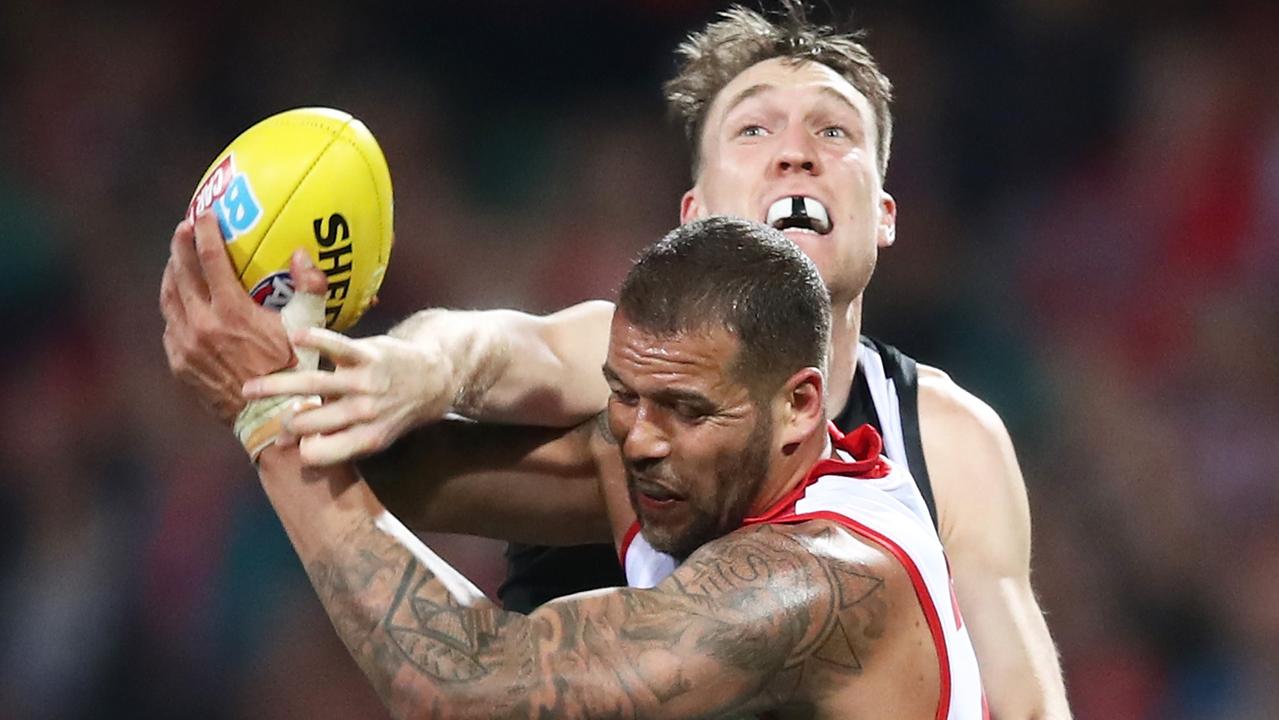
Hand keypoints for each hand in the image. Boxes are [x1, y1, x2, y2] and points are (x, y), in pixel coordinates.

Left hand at [159, 212, 325, 425]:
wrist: (269, 416)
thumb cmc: (294, 370)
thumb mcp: (306, 328)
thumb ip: (309, 289)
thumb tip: (303, 254)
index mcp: (231, 312)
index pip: (209, 260)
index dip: (205, 233)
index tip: (204, 214)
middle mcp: (202, 326)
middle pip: (180, 274)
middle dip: (180, 247)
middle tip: (184, 228)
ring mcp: (186, 346)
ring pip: (169, 300)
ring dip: (171, 276)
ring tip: (177, 262)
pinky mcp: (180, 364)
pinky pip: (171, 328)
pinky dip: (175, 310)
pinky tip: (182, 304)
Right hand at [243, 329, 458, 465]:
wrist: (435, 379)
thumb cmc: (396, 411)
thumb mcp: (375, 435)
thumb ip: (336, 439)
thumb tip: (285, 443)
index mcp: (367, 440)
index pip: (318, 453)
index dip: (298, 448)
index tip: (285, 440)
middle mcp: (365, 413)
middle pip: (308, 421)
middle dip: (283, 419)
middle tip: (265, 413)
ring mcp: (366, 383)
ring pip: (312, 385)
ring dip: (276, 386)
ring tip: (250, 388)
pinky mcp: (368, 354)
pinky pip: (334, 345)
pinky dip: (312, 339)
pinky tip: (292, 337)